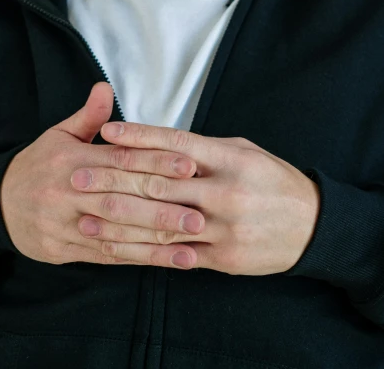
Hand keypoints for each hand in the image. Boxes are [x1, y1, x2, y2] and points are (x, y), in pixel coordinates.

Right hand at [0, 83, 202, 264]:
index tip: (189, 166)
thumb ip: (88, 116)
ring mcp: (68, 225)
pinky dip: (140, 258)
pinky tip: (168, 260)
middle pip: (122, 201)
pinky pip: (108, 255)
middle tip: (200, 212)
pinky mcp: (68, 250)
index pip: (120, 161)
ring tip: (193, 241)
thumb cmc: (38, 165)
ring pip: (118, 233)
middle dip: (163, 208)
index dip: (155, 162)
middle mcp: (70, 193)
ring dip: (157, 240)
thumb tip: (105, 87)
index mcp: (72, 161)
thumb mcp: (57, 134)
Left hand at [71, 121, 320, 274]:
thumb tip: (158, 140)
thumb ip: (202, 148)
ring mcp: (223, 228)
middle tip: (78, 175)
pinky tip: (116, 246)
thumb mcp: (242, 151)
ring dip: (120, 220)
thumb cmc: (271, 179)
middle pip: (160, 184)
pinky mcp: (222, 257)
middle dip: (115, 180)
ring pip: (161, 224)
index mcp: (230, 158)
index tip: (107, 131)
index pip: (176, 143)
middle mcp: (225, 192)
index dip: (139, 137)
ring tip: (87, 214)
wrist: (310, 225)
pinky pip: (174, 255)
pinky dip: (142, 251)